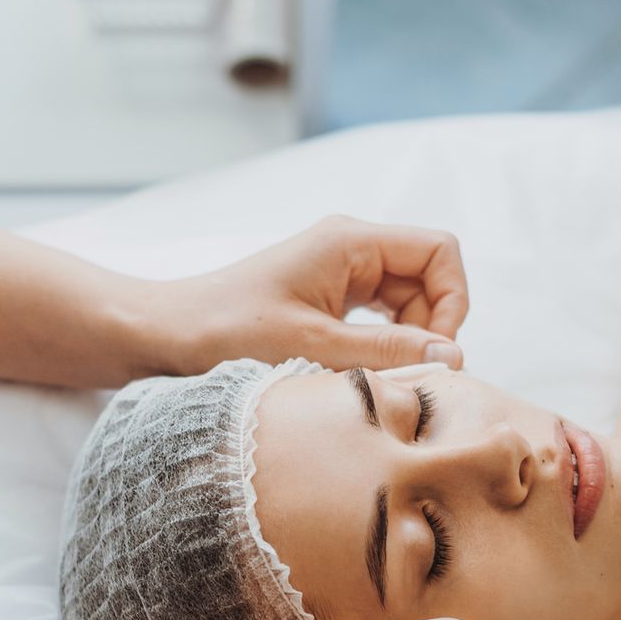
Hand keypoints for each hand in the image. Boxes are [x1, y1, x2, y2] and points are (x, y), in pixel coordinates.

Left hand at [133, 215, 469, 376]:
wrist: (167, 335)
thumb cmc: (227, 332)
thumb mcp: (312, 347)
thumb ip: (385, 352)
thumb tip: (453, 357)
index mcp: (350, 241)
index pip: (440, 251)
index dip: (452, 299)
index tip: (435, 351)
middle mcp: (350, 248)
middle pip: (428, 278)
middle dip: (430, 327)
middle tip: (412, 375)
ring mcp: (338, 273)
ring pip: (407, 302)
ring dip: (406, 341)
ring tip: (383, 378)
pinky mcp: (326, 299)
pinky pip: (378, 317)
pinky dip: (382, 345)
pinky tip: (362, 371)